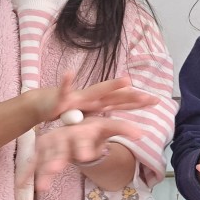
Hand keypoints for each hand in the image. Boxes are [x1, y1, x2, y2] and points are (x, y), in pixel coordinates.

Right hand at [26, 116, 142, 191]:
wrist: (78, 123)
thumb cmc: (95, 128)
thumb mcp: (109, 127)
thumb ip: (123, 129)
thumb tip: (142, 134)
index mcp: (81, 130)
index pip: (83, 139)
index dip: (84, 147)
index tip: (86, 157)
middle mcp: (64, 136)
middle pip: (61, 149)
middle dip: (58, 159)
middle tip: (56, 169)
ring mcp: (53, 144)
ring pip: (47, 158)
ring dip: (43, 170)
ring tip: (41, 187)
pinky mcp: (44, 151)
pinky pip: (35, 162)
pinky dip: (28, 173)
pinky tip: (21, 185)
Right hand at [38, 73, 156, 122]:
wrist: (43, 104)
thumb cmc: (67, 111)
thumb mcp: (87, 118)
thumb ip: (101, 120)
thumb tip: (118, 126)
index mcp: (98, 104)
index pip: (121, 103)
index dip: (137, 102)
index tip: (156, 101)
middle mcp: (92, 98)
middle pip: (115, 97)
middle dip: (131, 96)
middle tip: (147, 97)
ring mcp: (78, 97)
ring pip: (97, 91)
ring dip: (111, 85)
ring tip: (126, 80)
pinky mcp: (61, 98)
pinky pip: (64, 90)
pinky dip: (66, 82)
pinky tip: (69, 74)